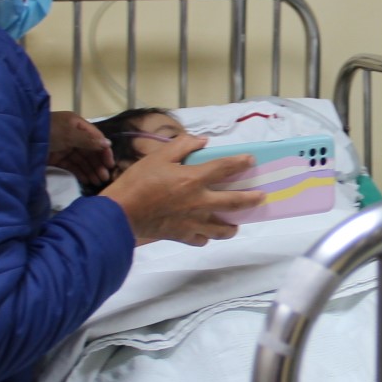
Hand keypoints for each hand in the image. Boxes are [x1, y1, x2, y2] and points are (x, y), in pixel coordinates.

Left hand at [49, 111, 114, 188]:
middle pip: (90, 151)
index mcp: (77, 125)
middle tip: (104, 178)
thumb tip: (108, 144)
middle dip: (97, 164)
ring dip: (90, 170)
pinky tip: (87, 180)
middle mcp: (73, 135)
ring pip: (82, 160)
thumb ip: (88, 140)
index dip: (104, 151)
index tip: (110, 165)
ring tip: (97, 182)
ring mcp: (64, 147)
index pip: (96, 138)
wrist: (21, 139)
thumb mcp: (69, 133)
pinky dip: (80, 172)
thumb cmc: (48, 131)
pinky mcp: (57, 158)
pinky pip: (72, 166)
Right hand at [98, 134, 265, 246]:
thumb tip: (201, 141)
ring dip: (232, 226)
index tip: (251, 160)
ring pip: (221, 229)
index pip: (224, 168)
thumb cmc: (137, 182)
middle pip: (233, 202)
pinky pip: (201, 240)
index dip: (240, 162)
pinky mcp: (182, 235)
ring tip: (236, 224)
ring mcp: (192, 222)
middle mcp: (198, 202)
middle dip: (251, 199)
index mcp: (193, 180)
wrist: (120, 213)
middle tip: (261, 197)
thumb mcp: (158, 156)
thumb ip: (182, 146)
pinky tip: (206, 233)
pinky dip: (206, 237)